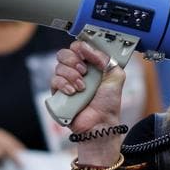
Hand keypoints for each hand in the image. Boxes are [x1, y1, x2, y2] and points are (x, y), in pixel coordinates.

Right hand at [52, 41, 125, 165]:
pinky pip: (54, 81)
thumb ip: (107, 59)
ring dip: (71, 75)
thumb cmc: (108, 103)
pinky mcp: (58, 93)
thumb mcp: (116, 76)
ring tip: (82, 87)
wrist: (100, 123)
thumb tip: (92, 50)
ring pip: (59, 66)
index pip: (79, 47)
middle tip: (84, 71)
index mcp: (90, 65)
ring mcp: (66, 82)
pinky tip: (73, 92)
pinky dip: (63, 84)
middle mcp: (77, 71)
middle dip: (74, 60)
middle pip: (64, 53)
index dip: (81, 48)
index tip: (87, 54)